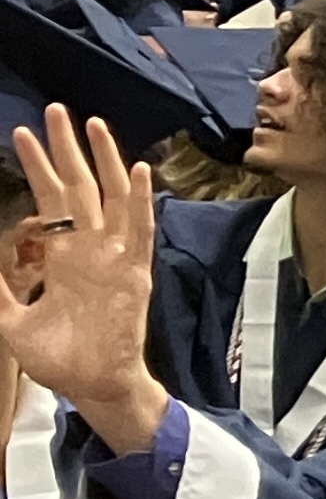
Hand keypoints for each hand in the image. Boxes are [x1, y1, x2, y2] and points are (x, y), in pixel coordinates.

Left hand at [0, 105, 165, 450]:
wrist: (93, 387)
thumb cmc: (59, 360)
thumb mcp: (11, 320)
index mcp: (63, 258)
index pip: (50, 201)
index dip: (37, 168)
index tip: (22, 135)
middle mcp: (91, 251)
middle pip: (79, 188)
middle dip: (66, 149)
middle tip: (54, 111)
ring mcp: (115, 259)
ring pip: (110, 197)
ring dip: (102, 160)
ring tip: (91, 123)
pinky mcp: (133, 274)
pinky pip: (140, 230)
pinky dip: (140, 200)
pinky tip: (138, 170)